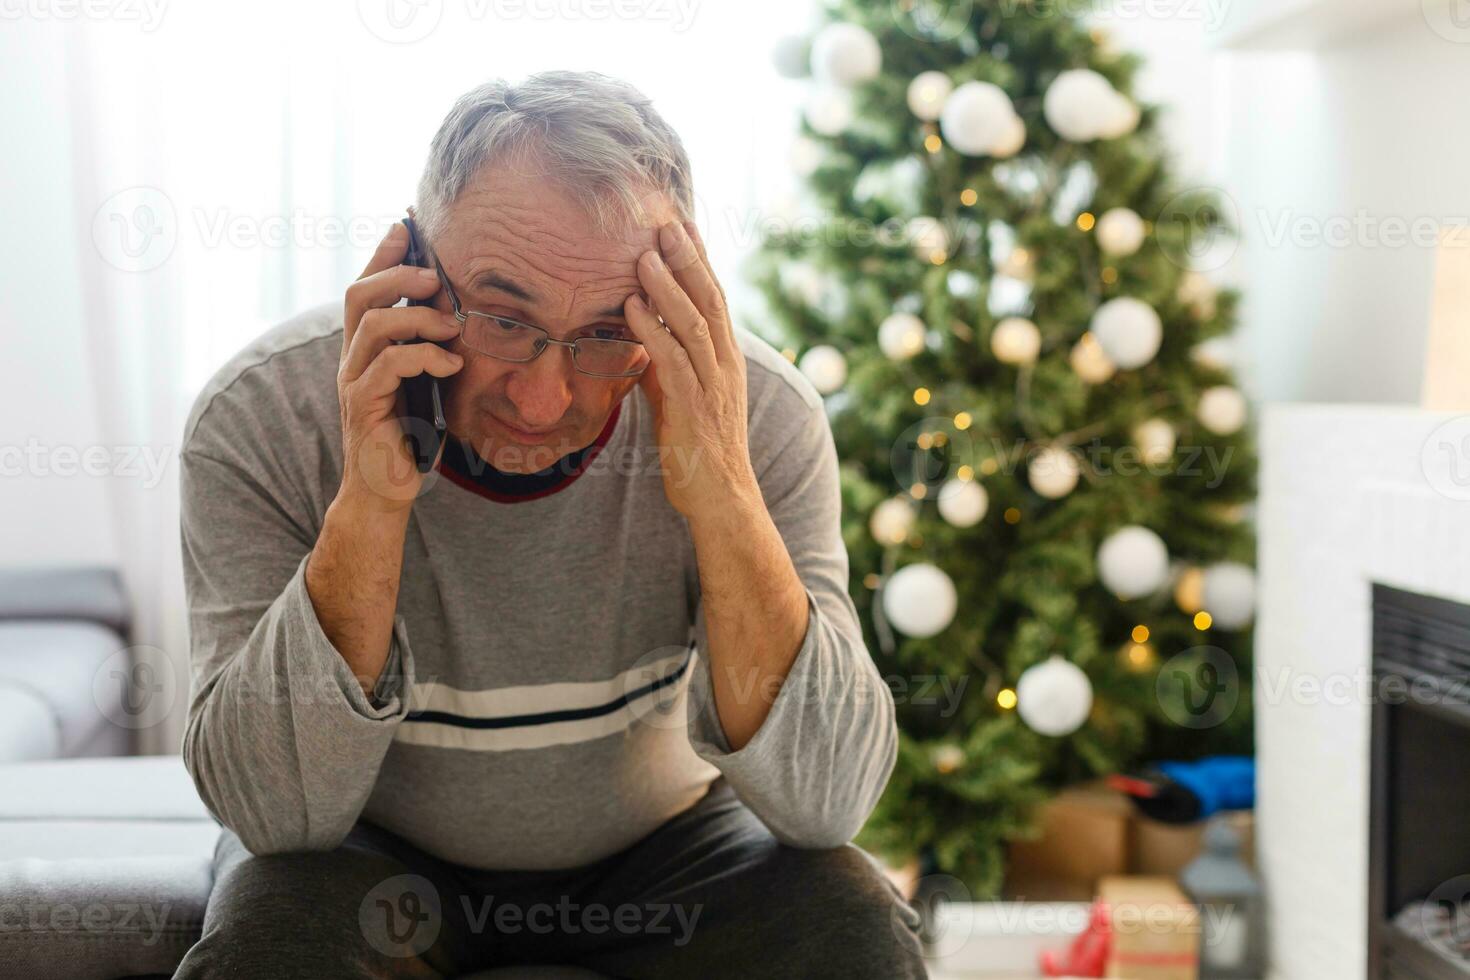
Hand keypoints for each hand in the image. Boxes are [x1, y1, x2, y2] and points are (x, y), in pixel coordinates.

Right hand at [337, 222, 465, 511]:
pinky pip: (389, 366)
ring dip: (419, 316)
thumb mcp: (426, 384)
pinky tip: (452, 366)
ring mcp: (354, 381)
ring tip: (454, 327)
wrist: (385, 491)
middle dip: (398, 274)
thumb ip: (432, 349)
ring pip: (374, 324)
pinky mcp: (364, 406)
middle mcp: (353, 358)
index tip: (407, 226)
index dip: (383, 254)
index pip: (366, 288)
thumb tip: (463, 313)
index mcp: (365, 348)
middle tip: (435, 275)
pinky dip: (425, 357)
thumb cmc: (410, 437)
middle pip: (359, 294)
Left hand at [624, 221, 755, 522]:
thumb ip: (665, 363)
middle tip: (668, 223)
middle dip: (689, 260)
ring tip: (645, 257)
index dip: (700, 261)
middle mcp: (725, 366)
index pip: (715, 299)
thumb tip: (639, 333)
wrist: (722, 500)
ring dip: (668, 288)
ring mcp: (713, 386)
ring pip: (694, 325)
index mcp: (726, 360)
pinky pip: (674, 362)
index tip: (684, 226)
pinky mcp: (695, 409)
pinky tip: (632, 309)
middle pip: (710, 301)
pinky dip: (652, 331)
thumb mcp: (680, 396)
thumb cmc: (698, 450)